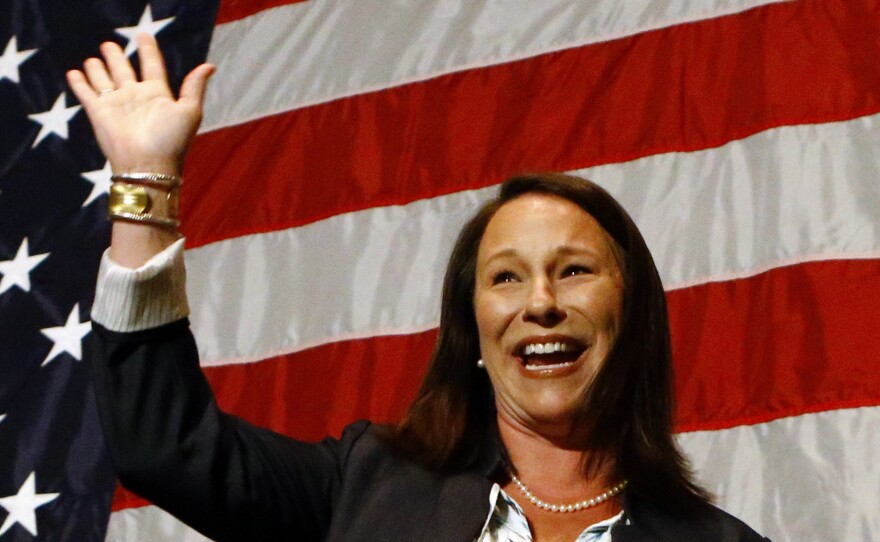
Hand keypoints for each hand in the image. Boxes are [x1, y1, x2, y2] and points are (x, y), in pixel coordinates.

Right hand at [67, 33, 213, 175]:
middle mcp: (136, 97)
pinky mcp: (99, 112)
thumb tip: (210, 66)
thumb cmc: (172, 140)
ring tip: (93, 59)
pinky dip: (80, 83)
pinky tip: (74, 73)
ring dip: (97, 69)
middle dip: (116, 57)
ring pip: (104, 80)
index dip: (148, 50)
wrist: (148, 165)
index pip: (151, 65)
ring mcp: (116, 104)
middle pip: (123, 70)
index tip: (144, 36)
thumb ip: (194, 87)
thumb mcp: (190, 111)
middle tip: (109, 44)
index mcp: (157, 94)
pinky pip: (86, 93)